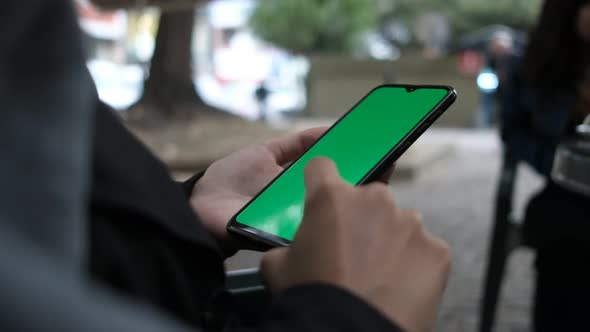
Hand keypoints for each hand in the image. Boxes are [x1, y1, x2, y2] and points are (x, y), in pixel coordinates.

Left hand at [190, 127, 393, 254]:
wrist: (201, 207)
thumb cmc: (229, 180)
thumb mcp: (264, 153)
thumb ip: (293, 144)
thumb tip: (327, 130)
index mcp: (302, 184)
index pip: (337, 173)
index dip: (358, 161)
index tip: (382, 147)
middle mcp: (306, 203)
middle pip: (342, 192)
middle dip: (368, 176)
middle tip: (390, 158)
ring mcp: (300, 220)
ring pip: (335, 211)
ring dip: (357, 196)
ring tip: (379, 175)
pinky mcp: (291, 236)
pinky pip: (316, 228)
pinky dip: (333, 217)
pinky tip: (349, 199)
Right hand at [261, 158, 449, 331]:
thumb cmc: (310, 297)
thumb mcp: (277, 266)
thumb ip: (286, 245)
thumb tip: (292, 250)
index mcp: (332, 197)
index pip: (323, 167)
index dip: (319, 182)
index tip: (322, 199)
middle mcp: (374, 200)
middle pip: (366, 198)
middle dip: (359, 219)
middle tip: (351, 252)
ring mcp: (410, 223)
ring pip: (398, 223)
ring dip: (388, 241)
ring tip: (378, 275)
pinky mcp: (436, 250)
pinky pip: (423, 249)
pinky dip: (413, 264)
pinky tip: (399, 286)